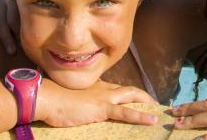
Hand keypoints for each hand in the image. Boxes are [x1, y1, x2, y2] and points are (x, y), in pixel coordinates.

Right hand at [40, 79, 157, 127]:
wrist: (48, 98)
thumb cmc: (55, 100)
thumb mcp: (73, 98)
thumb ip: (83, 100)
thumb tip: (86, 106)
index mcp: (97, 86)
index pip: (119, 89)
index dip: (131, 94)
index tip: (139, 100)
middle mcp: (104, 89)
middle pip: (130, 90)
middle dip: (144, 97)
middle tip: (154, 105)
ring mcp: (105, 97)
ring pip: (132, 96)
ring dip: (147, 103)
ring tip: (158, 112)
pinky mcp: (103, 108)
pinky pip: (125, 112)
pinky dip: (140, 116)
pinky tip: (151, 120)